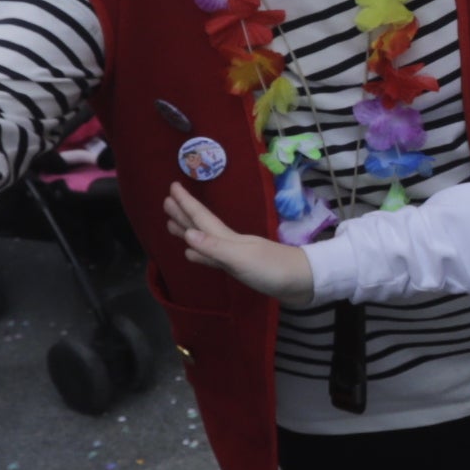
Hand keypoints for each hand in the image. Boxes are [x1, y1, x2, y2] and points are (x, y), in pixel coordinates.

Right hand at [158, 183, 313, 295]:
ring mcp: (235, 255)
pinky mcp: (240, 269)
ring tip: (172, 225)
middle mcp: (230, 243)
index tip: (172, 187)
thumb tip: (187, 234)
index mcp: (229, 239)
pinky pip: (213, 257)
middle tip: (166, 202)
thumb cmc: (273, 270)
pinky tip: (192, 254)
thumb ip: (215, 248)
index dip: (187, 204)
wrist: (304, 282)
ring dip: (189, 232)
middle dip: (184, 214)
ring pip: (205, 240)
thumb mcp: (241, 259)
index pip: (203, 218)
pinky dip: (201, 254)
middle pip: (201, 226)